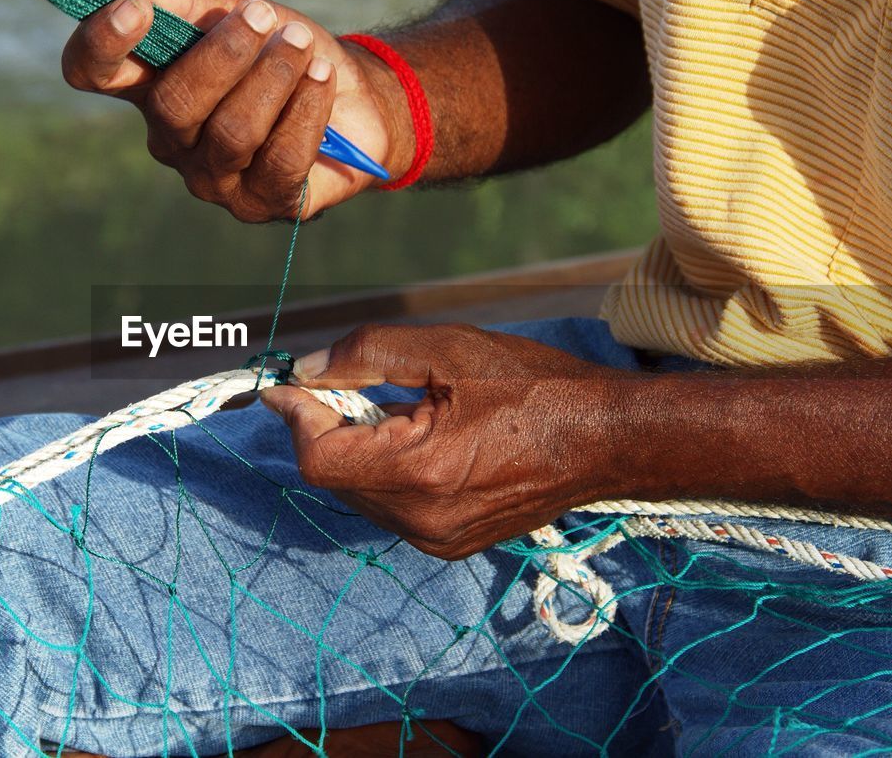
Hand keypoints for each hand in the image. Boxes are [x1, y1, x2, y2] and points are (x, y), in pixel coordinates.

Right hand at [61, 0, 409, 221]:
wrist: (358, 100)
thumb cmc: (284, 55)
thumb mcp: (240, 14)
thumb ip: (185, 1)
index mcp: (151, 88)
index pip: (94, 74)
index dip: (101, 44)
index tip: (134, 7)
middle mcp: (173, 141)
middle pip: (172, 105)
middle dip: (223, 54)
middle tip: (264, 16)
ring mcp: (215, 179)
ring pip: (231, 132)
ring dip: (272, 77)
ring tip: (301, 46)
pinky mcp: (264, 202)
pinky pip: (280, 158)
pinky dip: (305, 108)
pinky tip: (321, 79)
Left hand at [261, 324, 632, 559]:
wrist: (606, 440)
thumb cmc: (535, 386)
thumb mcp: (448, 348)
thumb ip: (368, 354)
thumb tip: (307, 370)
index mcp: (421, 472)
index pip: (319, 459)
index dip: (296, 417)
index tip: (285, 383)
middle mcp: (423, 519)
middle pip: (334, 476)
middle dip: (325, 426)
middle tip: (340, 382)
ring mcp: (437, 538)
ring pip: (358, 493)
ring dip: (354, 448)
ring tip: (393, 407)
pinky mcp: (450, 543)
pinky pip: (389, 506)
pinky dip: (383, 469)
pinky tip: (417, 437)